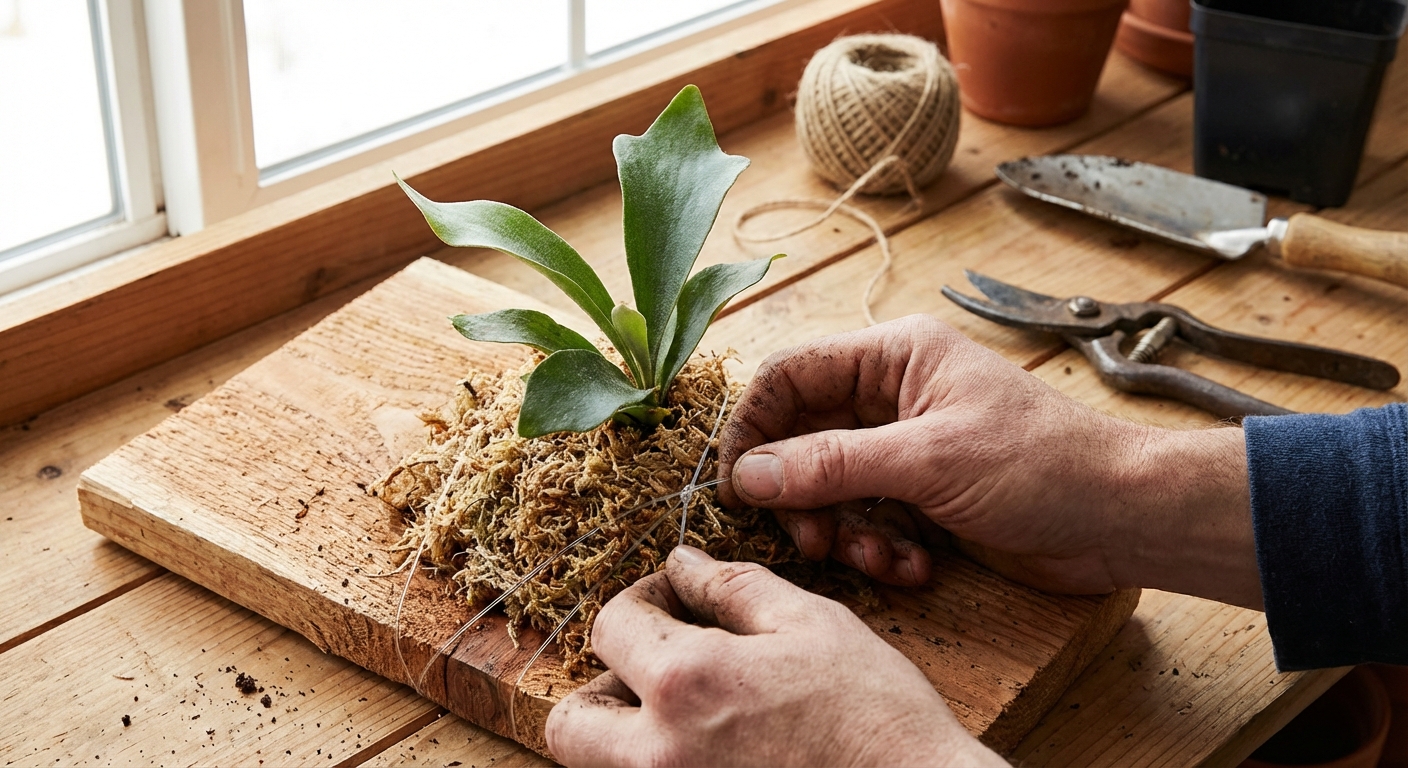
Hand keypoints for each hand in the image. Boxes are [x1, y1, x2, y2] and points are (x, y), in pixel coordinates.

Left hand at [545, 545, 1003, 766]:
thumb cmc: (876, 714)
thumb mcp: (811, 624)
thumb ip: (734, 588)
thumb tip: (682, 564)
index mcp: (685, 684)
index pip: (610, 626)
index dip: (640, 600)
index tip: (673, 600)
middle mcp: (661, 755)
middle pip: (570, 723)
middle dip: (600, 687)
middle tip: (652, 670)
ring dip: (621, 736)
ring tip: (683, 715)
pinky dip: (662, 767)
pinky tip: (714, 750)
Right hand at [717, 315, 1261, 608]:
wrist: (1121, 520)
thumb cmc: (1043, 466)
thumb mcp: (929, 461)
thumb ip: (833, 465)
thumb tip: (748, 475)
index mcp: (894, 358)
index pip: (790, 376)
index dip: (755, 428)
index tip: (739, 485)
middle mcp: (892, 397)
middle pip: (801, 440)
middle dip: (802, 496)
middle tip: (810, 538)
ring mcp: (905, 449)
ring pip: (830, 490)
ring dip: (844, 533)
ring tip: (880, 559)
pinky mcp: (921, 497)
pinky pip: (866, 522)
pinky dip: (879, 550)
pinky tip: (916, 567)